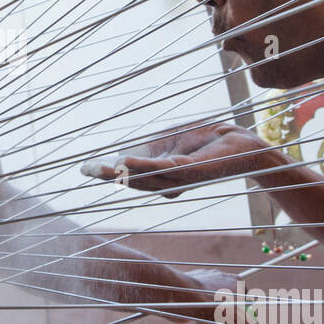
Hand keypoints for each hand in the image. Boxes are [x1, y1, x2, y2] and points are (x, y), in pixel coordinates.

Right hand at [82, 121, 275, 197]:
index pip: (127, 176)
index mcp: (159, 176)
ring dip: (120, 172)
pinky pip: (162, 169)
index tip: (82, 168)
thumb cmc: (207, 141)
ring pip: (143, 178)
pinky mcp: (190, 171)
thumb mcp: (170, 145)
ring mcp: (177, 178)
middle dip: (107, 175)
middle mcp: (166, 183)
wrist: (241, 144)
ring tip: (99, 167)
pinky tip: (126, 160)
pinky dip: (143, 165)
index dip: (105, 173)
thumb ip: (148, 154)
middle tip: (85, 168)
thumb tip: (121, 159)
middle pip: (131, 181)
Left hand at [165, 269, 264, 323]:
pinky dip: (203, 315)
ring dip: (219, 322)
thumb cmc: (207, 308)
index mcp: (238, 283)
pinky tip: (199, 322)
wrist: (173, 295)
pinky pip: (202, 303)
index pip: (251, 310)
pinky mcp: (190, 288)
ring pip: (217, 306)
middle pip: (234, 308)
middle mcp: (222, 279)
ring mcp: (205, 281)